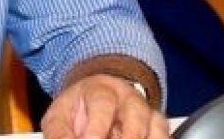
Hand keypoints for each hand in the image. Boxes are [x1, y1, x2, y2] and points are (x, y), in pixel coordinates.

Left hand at [41, 74, 168, 138]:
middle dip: (127, 136)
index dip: (98, 126)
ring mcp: (145, 112)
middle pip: (135, 113)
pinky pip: (163, 135)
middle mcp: (126, 98)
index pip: (102, 103)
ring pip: (154, 125)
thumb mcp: (60, 117)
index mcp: (99, 90)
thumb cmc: (78, 110)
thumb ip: (60, 133)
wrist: (96, 99)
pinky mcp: (157, 126)